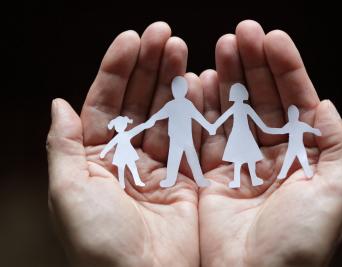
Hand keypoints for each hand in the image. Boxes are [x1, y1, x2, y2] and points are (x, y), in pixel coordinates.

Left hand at [47, 23, 200, 266]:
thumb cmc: (99, 244)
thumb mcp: (68, 192)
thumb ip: (62, 147)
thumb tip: (59, 103)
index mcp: (95, 158)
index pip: (105, 103)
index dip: (117, 70)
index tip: (132, 39)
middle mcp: (127, 159)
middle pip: (139, 102)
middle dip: (149, 67)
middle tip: (165, 34)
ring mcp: (160, 167)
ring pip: (167, 114)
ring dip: (174, 81)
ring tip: (182, 50)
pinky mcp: (188, 178)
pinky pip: (193, 137)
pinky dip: (197, 110)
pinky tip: (201, 83)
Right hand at [199, 20, 341, 266]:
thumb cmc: (298, 243)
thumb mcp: (335, 193)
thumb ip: (337, 145)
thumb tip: (325, 105)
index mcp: (304, 157)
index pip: (296, 102)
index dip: (286, 69)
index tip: (273, 38)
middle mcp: (272, 156)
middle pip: (263, 100)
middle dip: (254, 64)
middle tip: (242, 32)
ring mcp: (240, 163)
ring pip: (234, 110)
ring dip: (230, 77)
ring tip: (223, 46)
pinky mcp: (211, 174)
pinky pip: (208, 133)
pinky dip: (205, 106)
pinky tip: (204, 80)